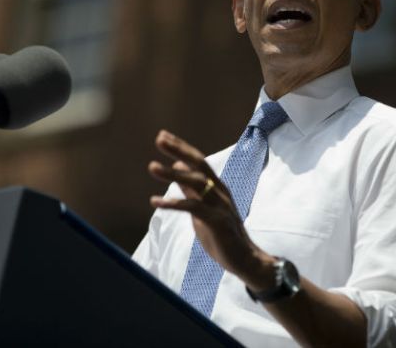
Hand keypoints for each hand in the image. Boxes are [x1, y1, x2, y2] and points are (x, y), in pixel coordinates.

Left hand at [148, 130, 274, 285]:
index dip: (181, 148)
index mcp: (217, 187)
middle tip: (159, 139)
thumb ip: (191, 190)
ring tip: (152, 166)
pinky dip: (173, 203)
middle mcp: (220, 191)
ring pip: (196, 183)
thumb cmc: (222, 234)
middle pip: (199, 165)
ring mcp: (220, 205)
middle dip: (179, 150)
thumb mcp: (202, 209)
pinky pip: (193, 208)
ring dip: (172, 174)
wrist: (244, 259)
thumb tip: (178, 168)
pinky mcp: (217, 221)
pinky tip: (155, 201)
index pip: (198, 161)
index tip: (163, 136)